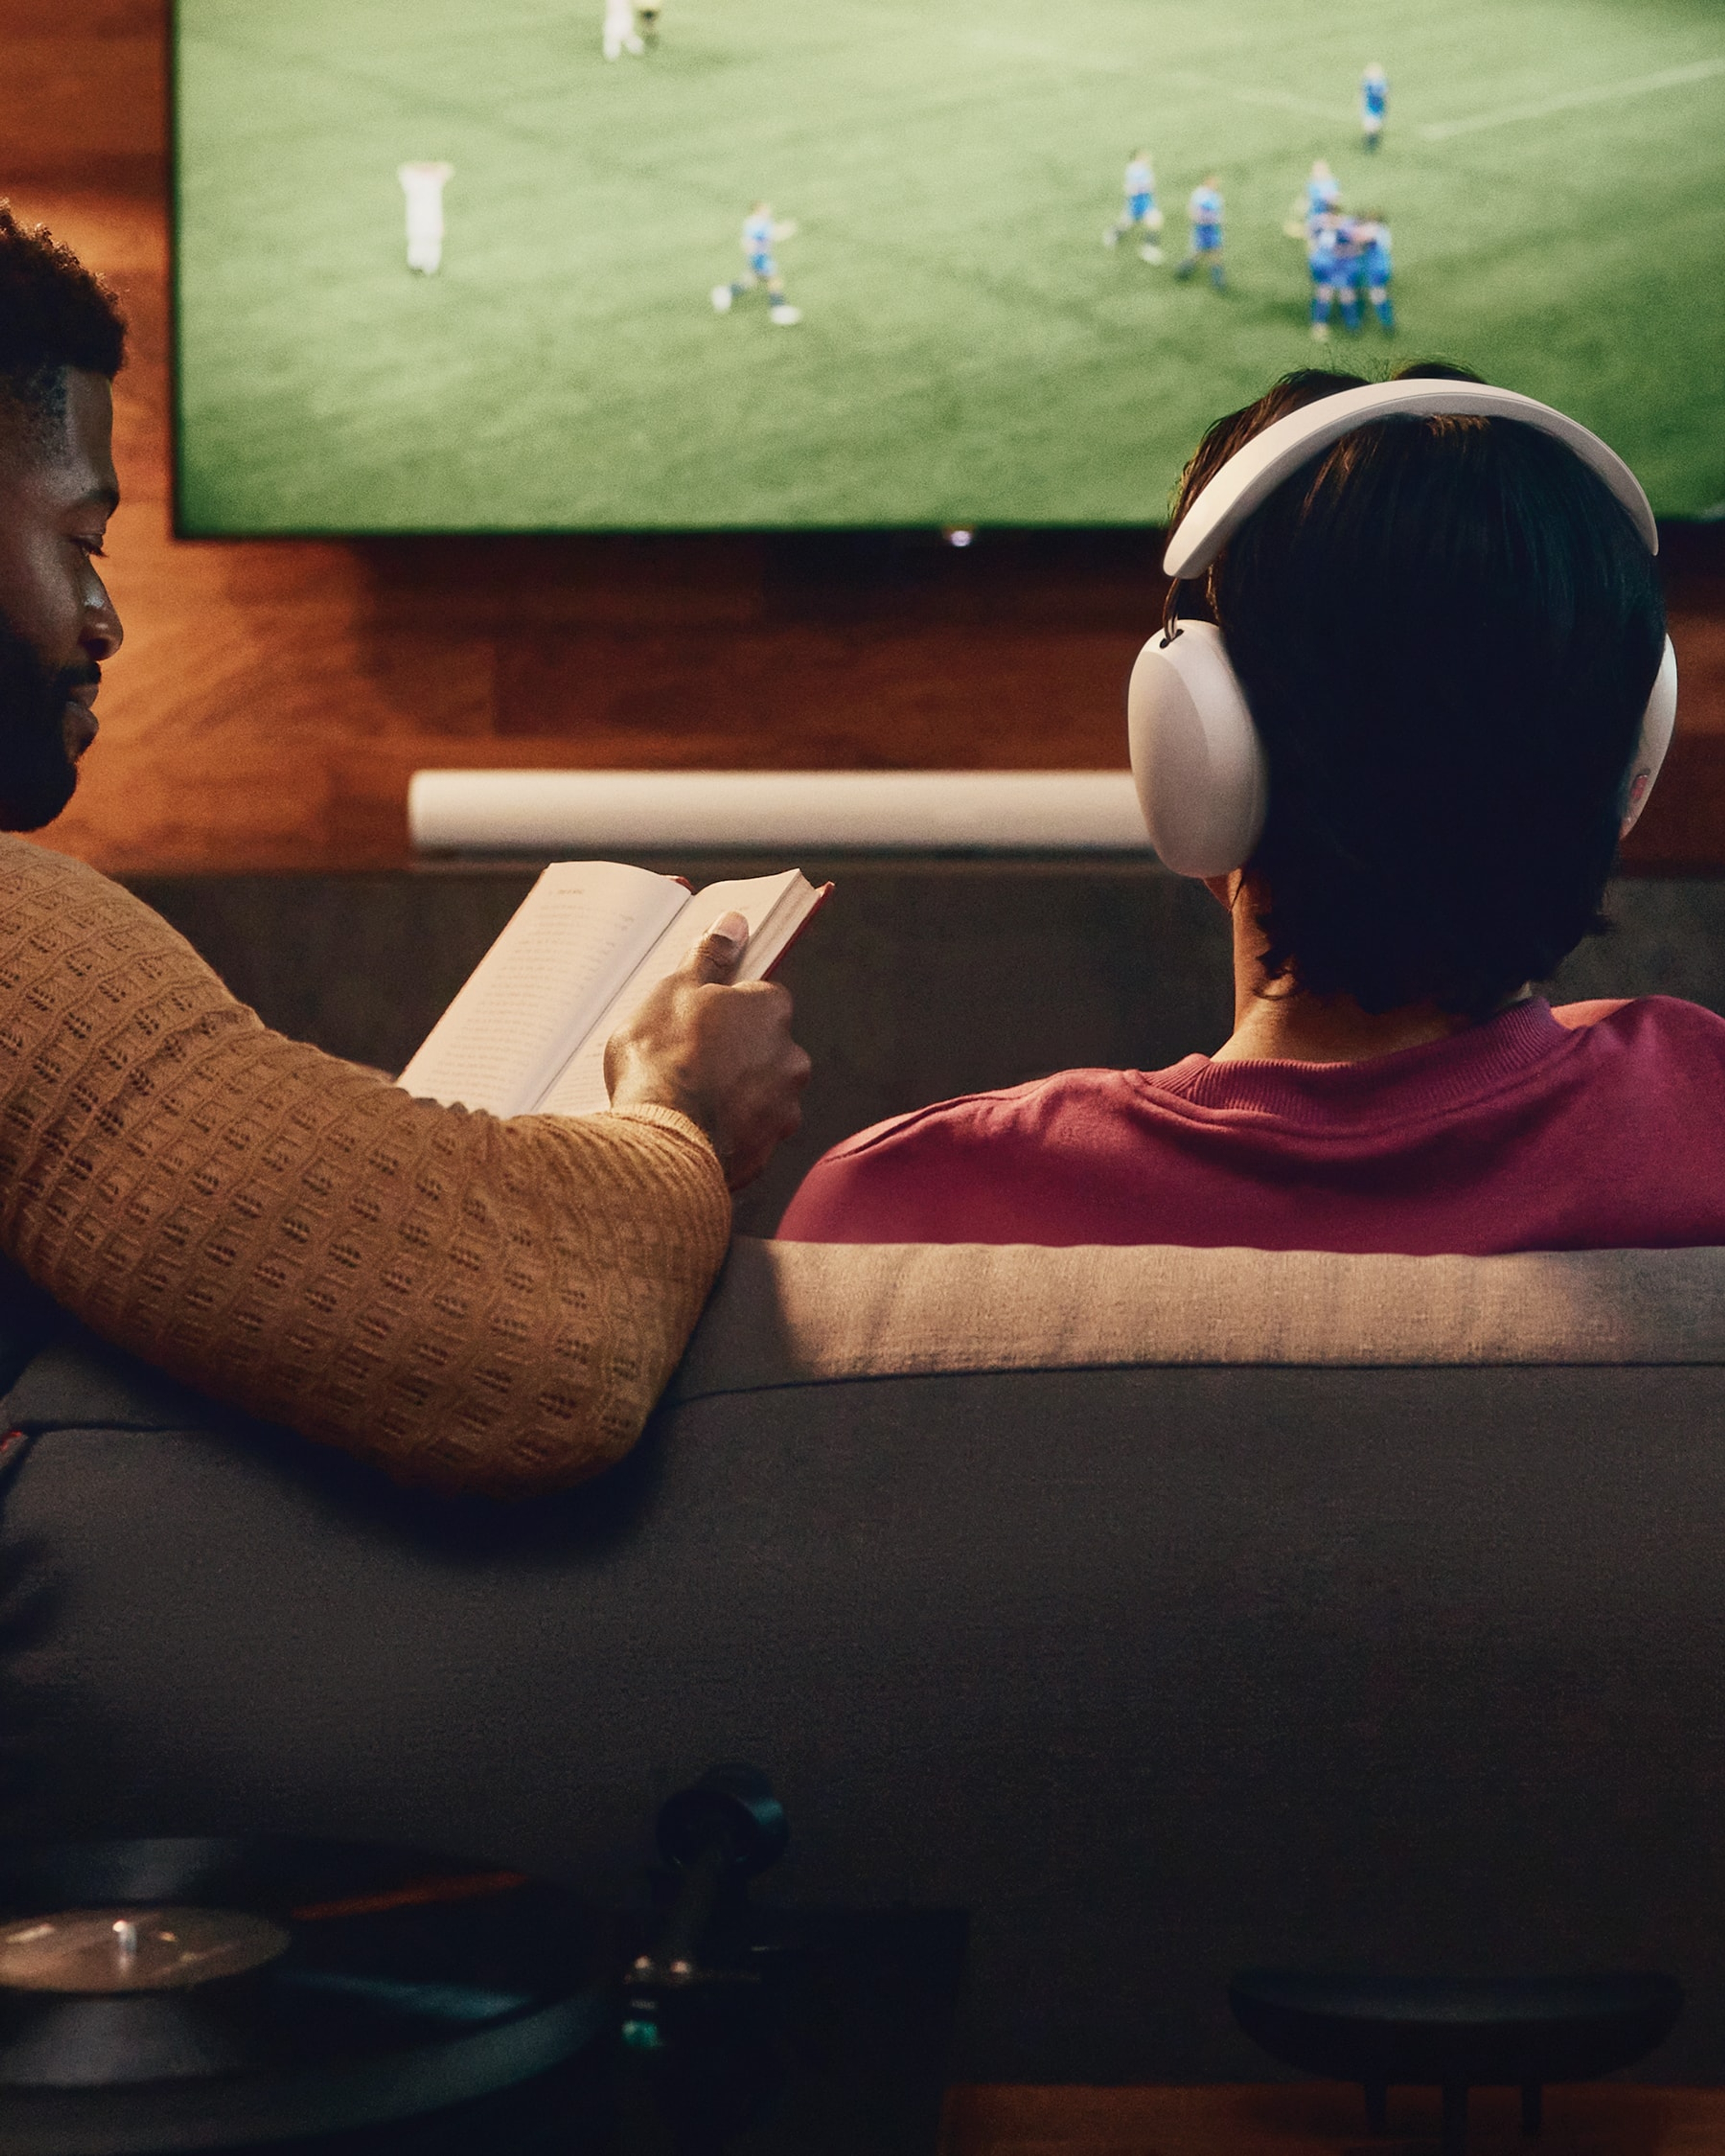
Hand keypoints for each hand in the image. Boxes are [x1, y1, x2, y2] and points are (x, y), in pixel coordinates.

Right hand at [604, 911, 811, 1191]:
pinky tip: (695, 1131)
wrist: (658, 1143)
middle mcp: (791, 1059)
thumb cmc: (662, 1060)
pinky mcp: (767, 1153)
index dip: (729, 1006)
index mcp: (772, 1011)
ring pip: (759, 1094)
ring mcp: (783, 1110)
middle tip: (688, 1060)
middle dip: (734, 1052)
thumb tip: (733, 925)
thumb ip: (709, 958)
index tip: (701, 1017)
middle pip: (764, 1047)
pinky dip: (728, 1133)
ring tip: (687, 1100)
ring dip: (734, 1095)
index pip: (762, 997)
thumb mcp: (674, 992)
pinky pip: (748, 1136)